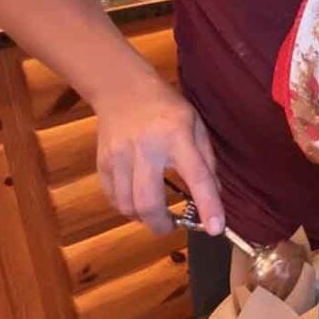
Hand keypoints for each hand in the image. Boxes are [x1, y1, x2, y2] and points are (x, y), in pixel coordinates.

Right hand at [94, 76, 223, 235]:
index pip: (197, 176)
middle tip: (171, 226)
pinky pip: (112, 197)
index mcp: (177, 136)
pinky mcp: (102, 162)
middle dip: (161, 225)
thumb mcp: (196, 126)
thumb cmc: (167, 108)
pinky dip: (126, 208)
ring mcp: (119, 155)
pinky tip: (136, 202)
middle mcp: (146, 147)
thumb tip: (214, 197)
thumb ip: (206, 162)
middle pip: (148, 201)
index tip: (216, 229)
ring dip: (143, 218)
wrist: (123, 89)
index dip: (208, 206)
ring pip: (127, 204)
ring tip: (155, 214)